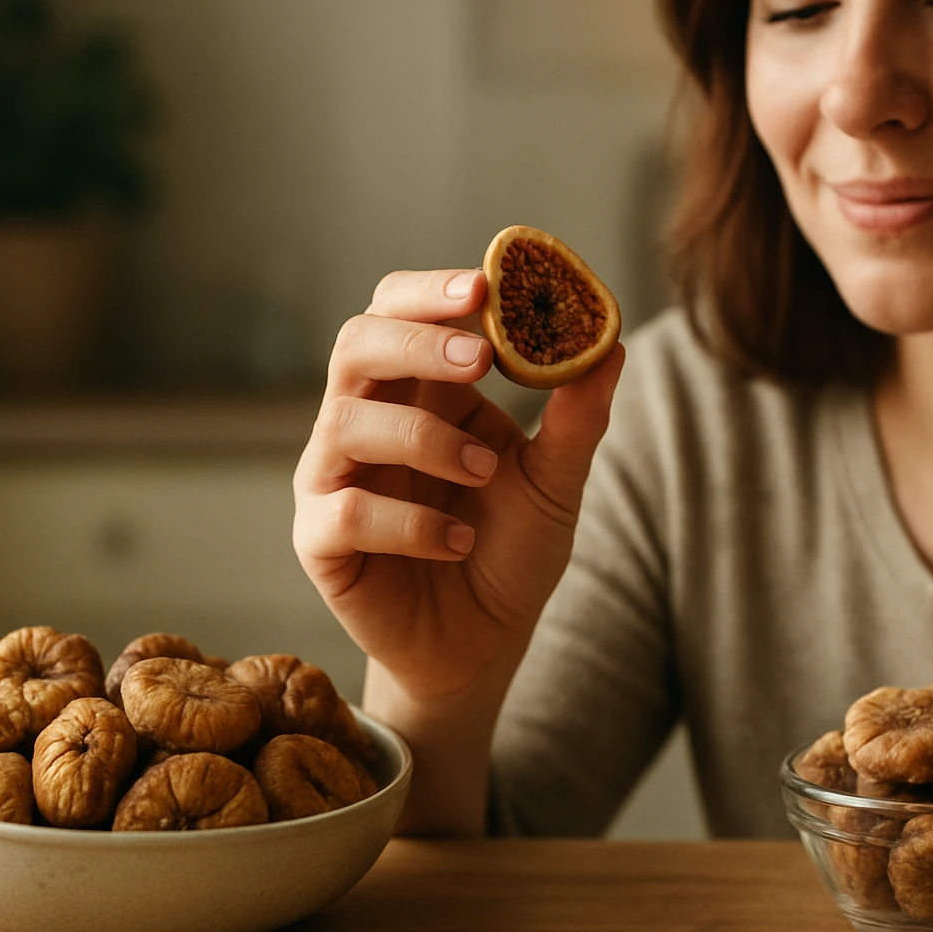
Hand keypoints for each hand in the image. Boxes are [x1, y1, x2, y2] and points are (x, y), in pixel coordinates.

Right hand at [292, 268, 625, 703]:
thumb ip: (577, 417)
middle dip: (417, 339)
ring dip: (425, 440)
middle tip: (480, 356)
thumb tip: (611, 344)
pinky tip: (458, 542)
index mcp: (419, 391)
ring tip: (486, 474)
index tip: (485, 286)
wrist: (483, 645)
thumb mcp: (555, 482)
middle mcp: (366, 421)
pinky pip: (346, 510)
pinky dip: (410, 523)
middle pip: (358, 344)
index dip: (432, 292)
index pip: (400, 310)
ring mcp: (335, 478)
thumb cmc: (509, 552)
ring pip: (347, 422)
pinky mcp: (320, 540)